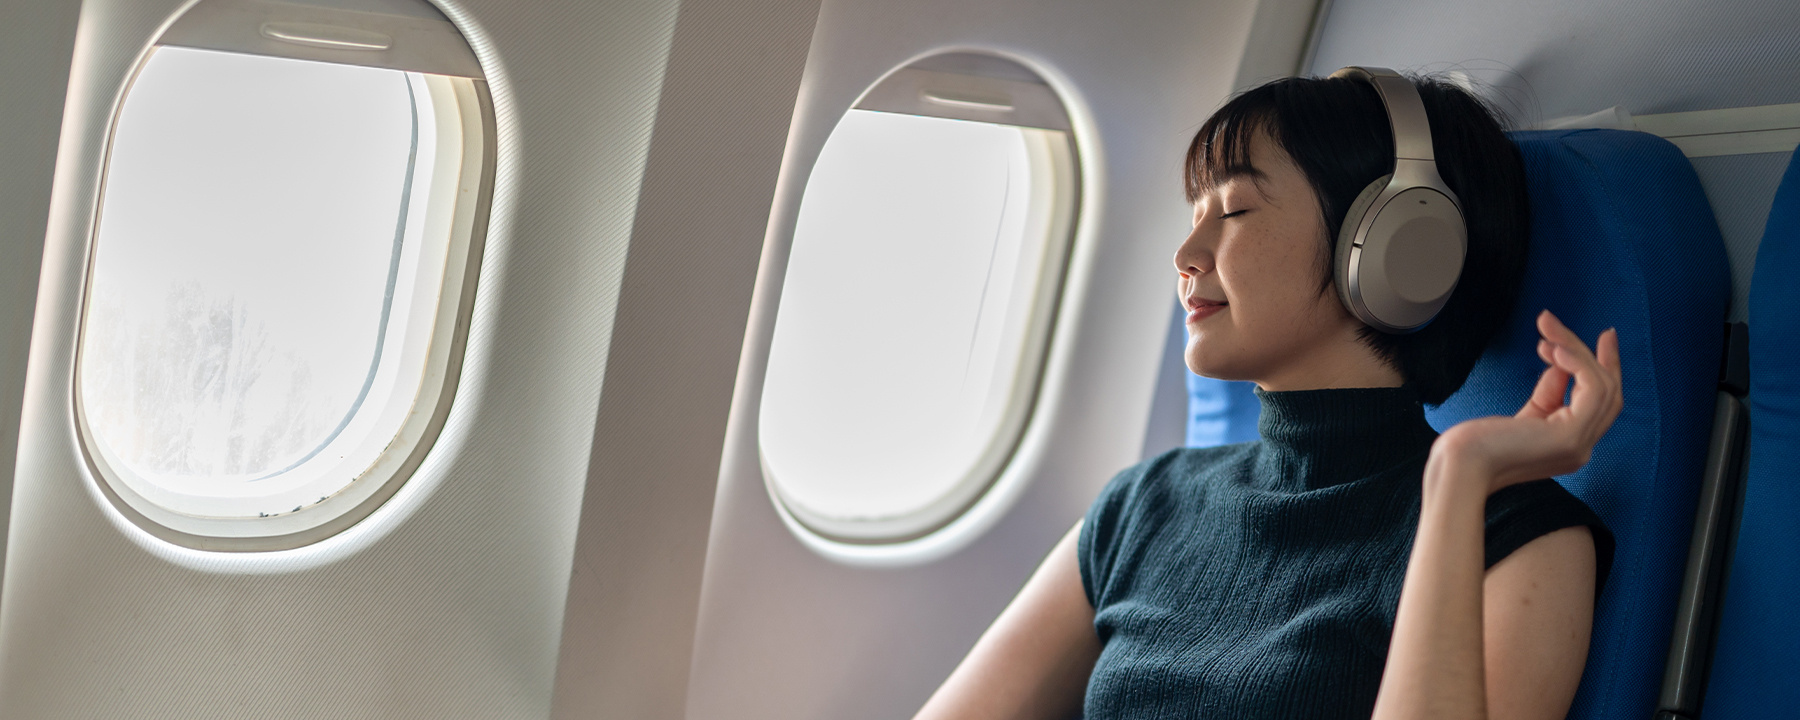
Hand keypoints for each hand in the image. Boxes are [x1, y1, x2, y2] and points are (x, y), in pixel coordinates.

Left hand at [1431, 310, 1623, 493]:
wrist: (1459, 466)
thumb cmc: (1478, 444)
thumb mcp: (1524, 415)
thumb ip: (1549, 393)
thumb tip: (1562, 363)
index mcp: (1570, 446)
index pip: (1601, 406)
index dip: (1604, 370)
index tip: (1602, 340)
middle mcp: (1581, 449)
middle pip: (1608, 394)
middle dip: (1602, 357)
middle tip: (1596, 328)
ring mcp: (1579, 445)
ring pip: (1602, 387)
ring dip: (1579, 352)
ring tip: (1550, 332)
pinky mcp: (1569, 436)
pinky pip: (1592, 390)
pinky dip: (1579, 364)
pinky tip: (1556, 349)